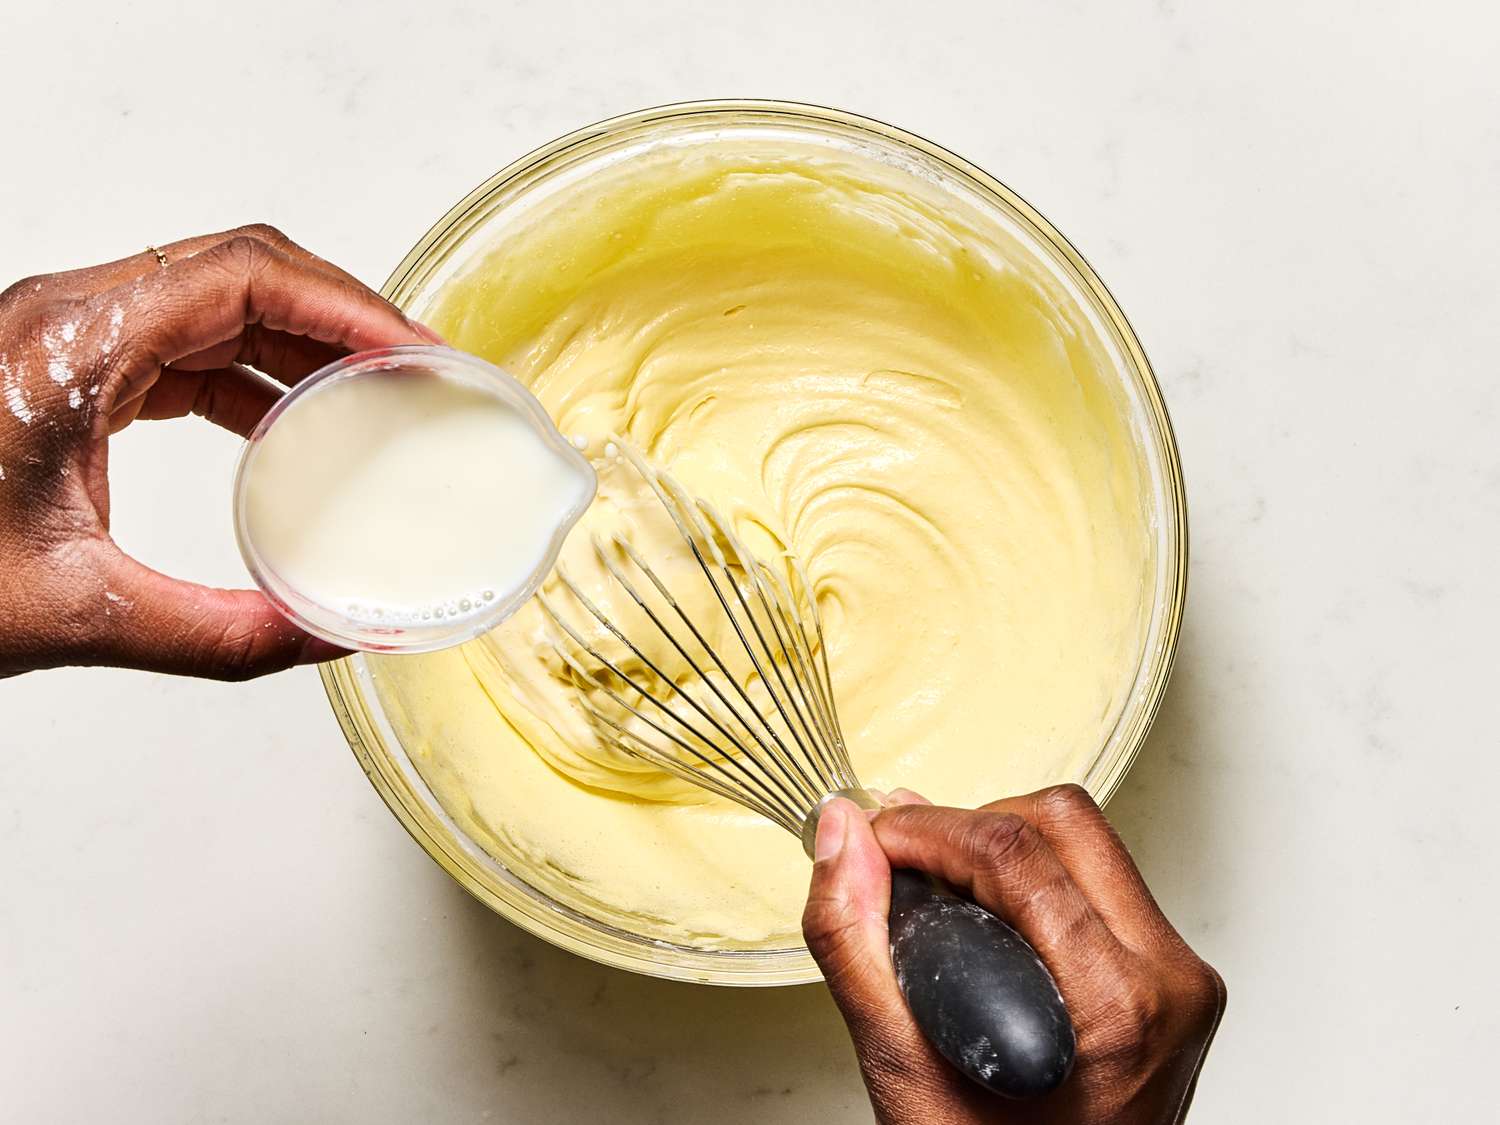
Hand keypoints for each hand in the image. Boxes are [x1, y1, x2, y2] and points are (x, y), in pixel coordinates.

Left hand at [0, 226, 435, 679]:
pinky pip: (188, 345)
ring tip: (381, 393)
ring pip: (219, 300)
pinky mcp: (72, 370)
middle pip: (243, 270)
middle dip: (345, 315)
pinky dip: (257, 372)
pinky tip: (297, 423)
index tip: (418, 356)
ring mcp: (69, 336)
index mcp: (71, 345)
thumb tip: (332, 638)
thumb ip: (219, 634)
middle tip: (422, 372)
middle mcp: (70, 317)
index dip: (348, 308)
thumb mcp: (74, 615)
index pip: (243, 276)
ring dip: (307, 339)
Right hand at [804, 785, 1223, 1123]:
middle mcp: (1171, 983)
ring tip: (944, 903)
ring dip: (1001, 850)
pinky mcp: (1175, 979)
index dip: (927, 830)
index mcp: (1119, 1008)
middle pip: (1062, 823)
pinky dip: (1033, 881)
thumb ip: (856, 943)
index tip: (873, 841)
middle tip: (905, 868)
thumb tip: (843, 835)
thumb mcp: (900, 1070)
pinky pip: (1100, 881)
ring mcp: (1181, 980)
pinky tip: (988, 927)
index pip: (1015, 853)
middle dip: (968, 827)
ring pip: (1084, 840)